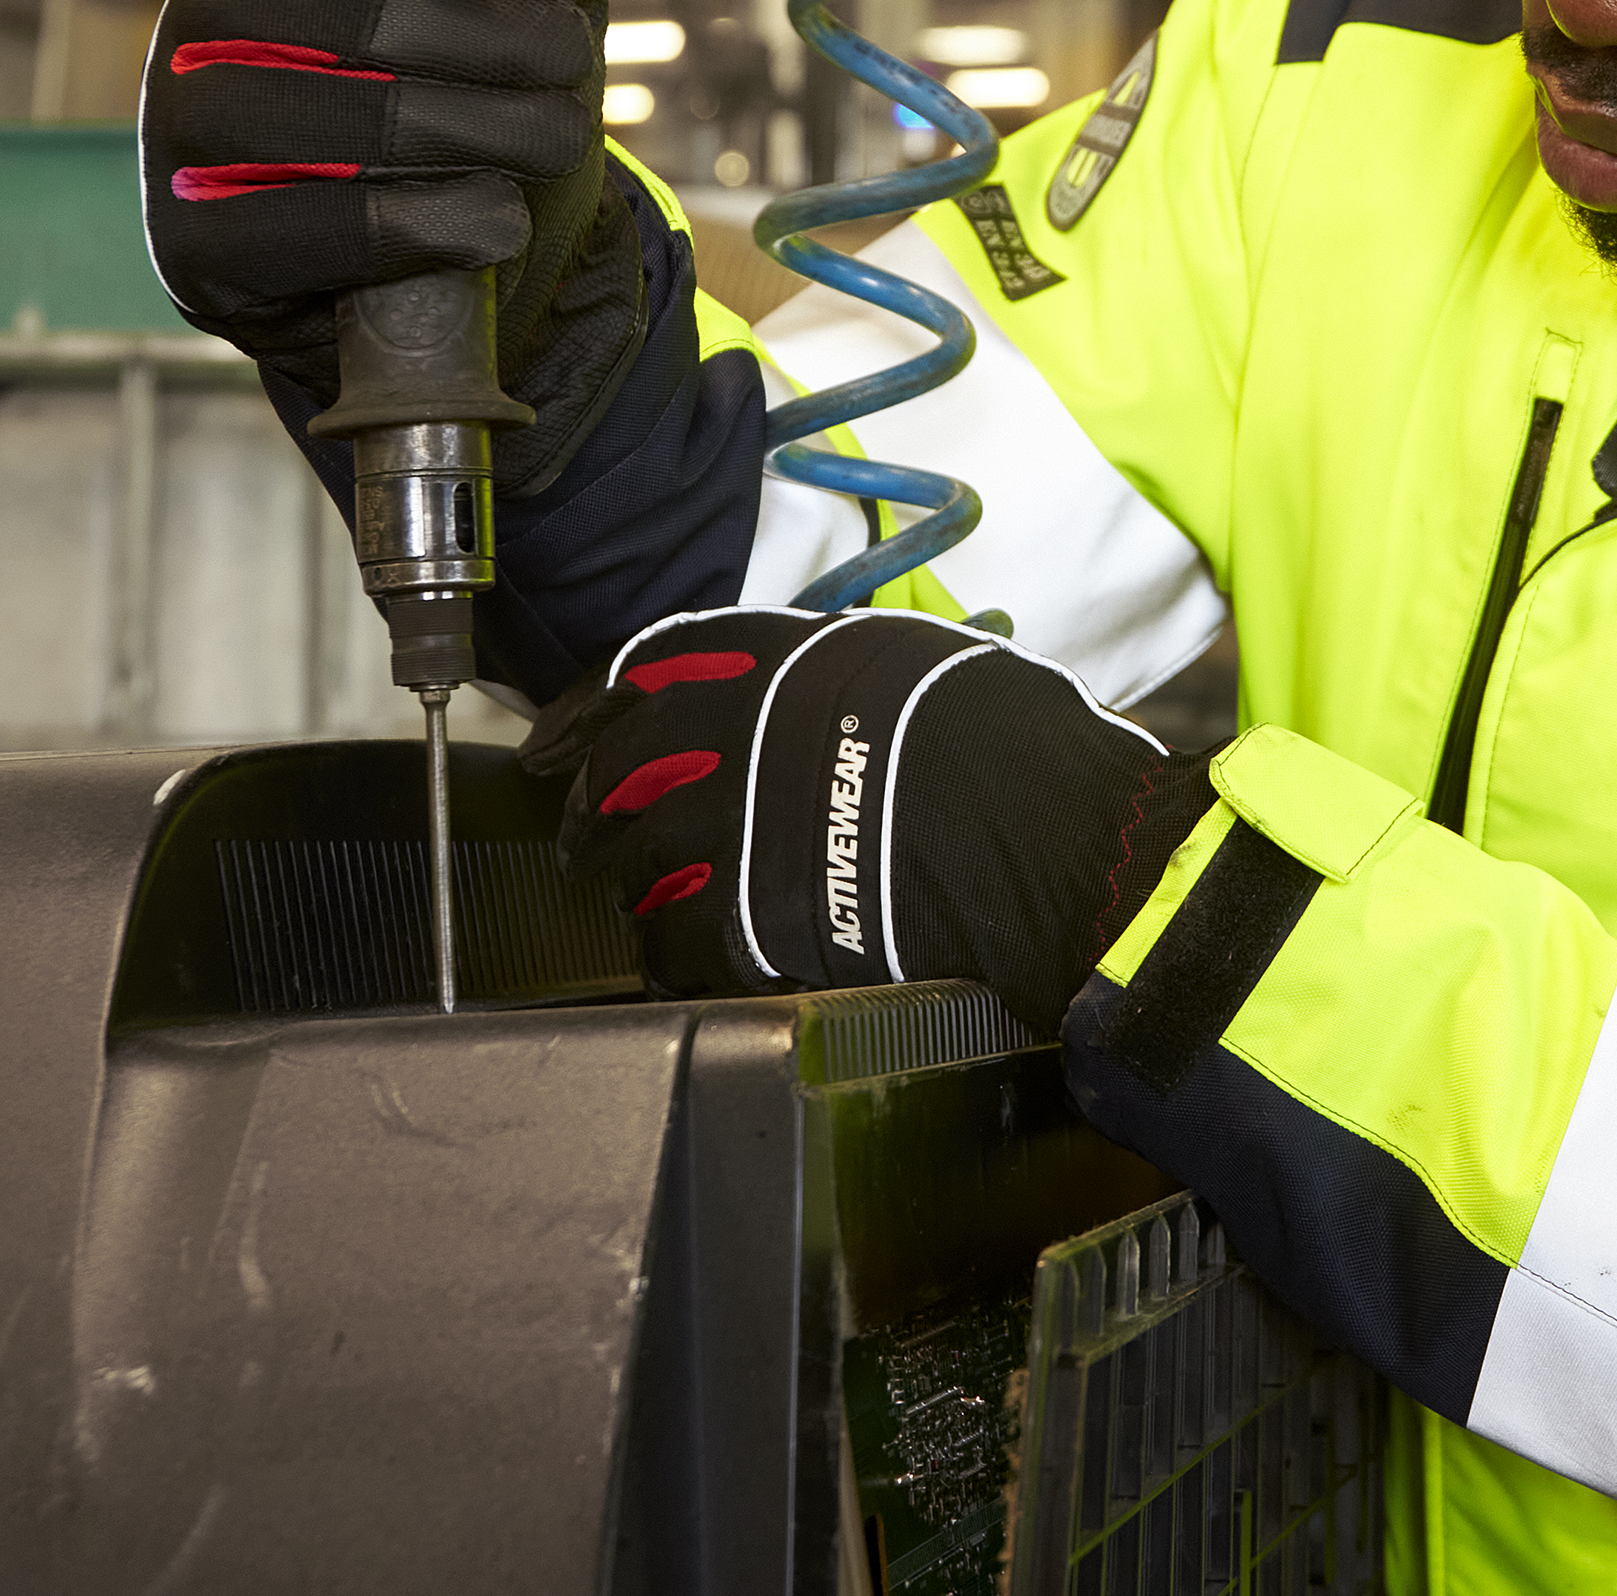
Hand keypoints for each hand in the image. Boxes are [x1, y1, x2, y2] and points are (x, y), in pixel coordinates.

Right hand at [137, 0, 635, 487]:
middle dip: (451, 26)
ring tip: (555, 139)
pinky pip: (288, 229)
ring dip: (454, 125)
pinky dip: (413, 221)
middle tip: (569, 56)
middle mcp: (191, 34)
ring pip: (284, 112)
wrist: (499, 267)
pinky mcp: (199, 256)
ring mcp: (178, 146)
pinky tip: (495, 220)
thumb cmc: (502, 97)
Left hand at [521, 607, 1217, 1025]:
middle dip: (586, 803)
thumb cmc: (1011, 740)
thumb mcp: (918, 662)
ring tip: (624, 898)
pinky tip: (672, 955)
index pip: (650, 669)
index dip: (593, 705)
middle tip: (576, 832)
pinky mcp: (760, 914)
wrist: (1049, 830)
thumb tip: (799, 689)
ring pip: (632, 854)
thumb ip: (836, 672)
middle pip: (620, 765)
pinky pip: (676, 936)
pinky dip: (664, 948)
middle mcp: (745, 736)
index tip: (567, 732)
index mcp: (782, 664)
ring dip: (620, 880)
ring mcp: (746, 827)